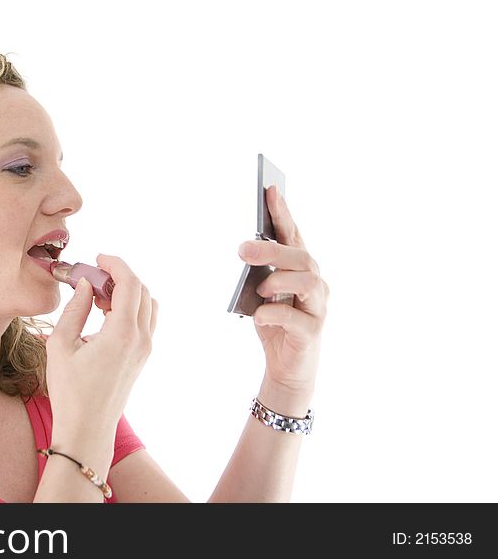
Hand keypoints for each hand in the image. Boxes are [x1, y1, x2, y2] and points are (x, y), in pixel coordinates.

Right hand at [46, 254, 157, 437]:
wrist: (87, 429)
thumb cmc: (70, 391)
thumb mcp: (61, 345)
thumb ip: (74, 309)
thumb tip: (85, 285)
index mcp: (122, 333)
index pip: (130, 283)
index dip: (115, 264)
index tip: (98, 258)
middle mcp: (141, 339)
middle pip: (142, 290)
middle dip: (119, 276)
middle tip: (93, 276)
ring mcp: (145, 349)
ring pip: (147, 304)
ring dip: (127, 292)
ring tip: (98, 298)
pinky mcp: (142, 357)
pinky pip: (145, 321)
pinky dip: (130, 308)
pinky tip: (105, 314)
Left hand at [238, 185, 329, 393]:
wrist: (287, 368)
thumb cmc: (275, 324)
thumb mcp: (261, 293)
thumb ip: (257, 272)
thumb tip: (242, 250)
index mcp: (300, 270)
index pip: (294, 235)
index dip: (283, 212)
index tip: (270, 190)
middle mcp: (315, 284)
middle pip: (301, 257)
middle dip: (272, 249)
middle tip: (243, 249)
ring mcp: (317, 308)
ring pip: (308, 282)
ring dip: (279, 280)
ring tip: (259, 288)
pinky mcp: (312, 333)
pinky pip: (296, 318)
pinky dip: (274, 313)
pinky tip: (259, 315)